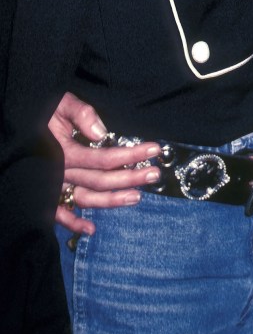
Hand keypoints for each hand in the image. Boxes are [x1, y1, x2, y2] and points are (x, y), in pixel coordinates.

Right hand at [49, 92, 161, 234]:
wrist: (17, 123)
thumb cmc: (42, 111)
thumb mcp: (60, 104)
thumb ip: (80, 114)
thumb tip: (101, 133)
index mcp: (65, 152)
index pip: (104, 158)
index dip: (130, 155)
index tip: (154, 150)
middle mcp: (60, 172)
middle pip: (100, 180)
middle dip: (129, 178)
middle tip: (154, 175)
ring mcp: (53, 185)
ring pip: (84, 198)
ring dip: (110, 201)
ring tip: (136, 198)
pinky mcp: (44, 193)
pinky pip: (58, 213)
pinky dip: (72, 223)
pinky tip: (91, 229)